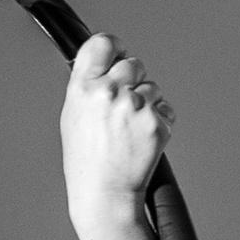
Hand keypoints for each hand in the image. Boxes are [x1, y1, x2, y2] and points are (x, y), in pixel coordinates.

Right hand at [61, 33, 173, 233]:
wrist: (104, 195)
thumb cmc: (87, 161)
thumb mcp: (74, 116)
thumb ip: (89, 84)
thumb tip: (109, 60)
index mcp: (83, 88)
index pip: (104, 43)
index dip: (115, 48)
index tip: (118, 54)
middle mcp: (108, 92)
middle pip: (133, 63)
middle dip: (132, 81)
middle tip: (123, 109)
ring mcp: (134, 107)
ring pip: (151, 87)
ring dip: (146, 104)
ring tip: (129, 131)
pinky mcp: (155, 122)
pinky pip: (165, 108)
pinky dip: (158, 121)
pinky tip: (141, 139)